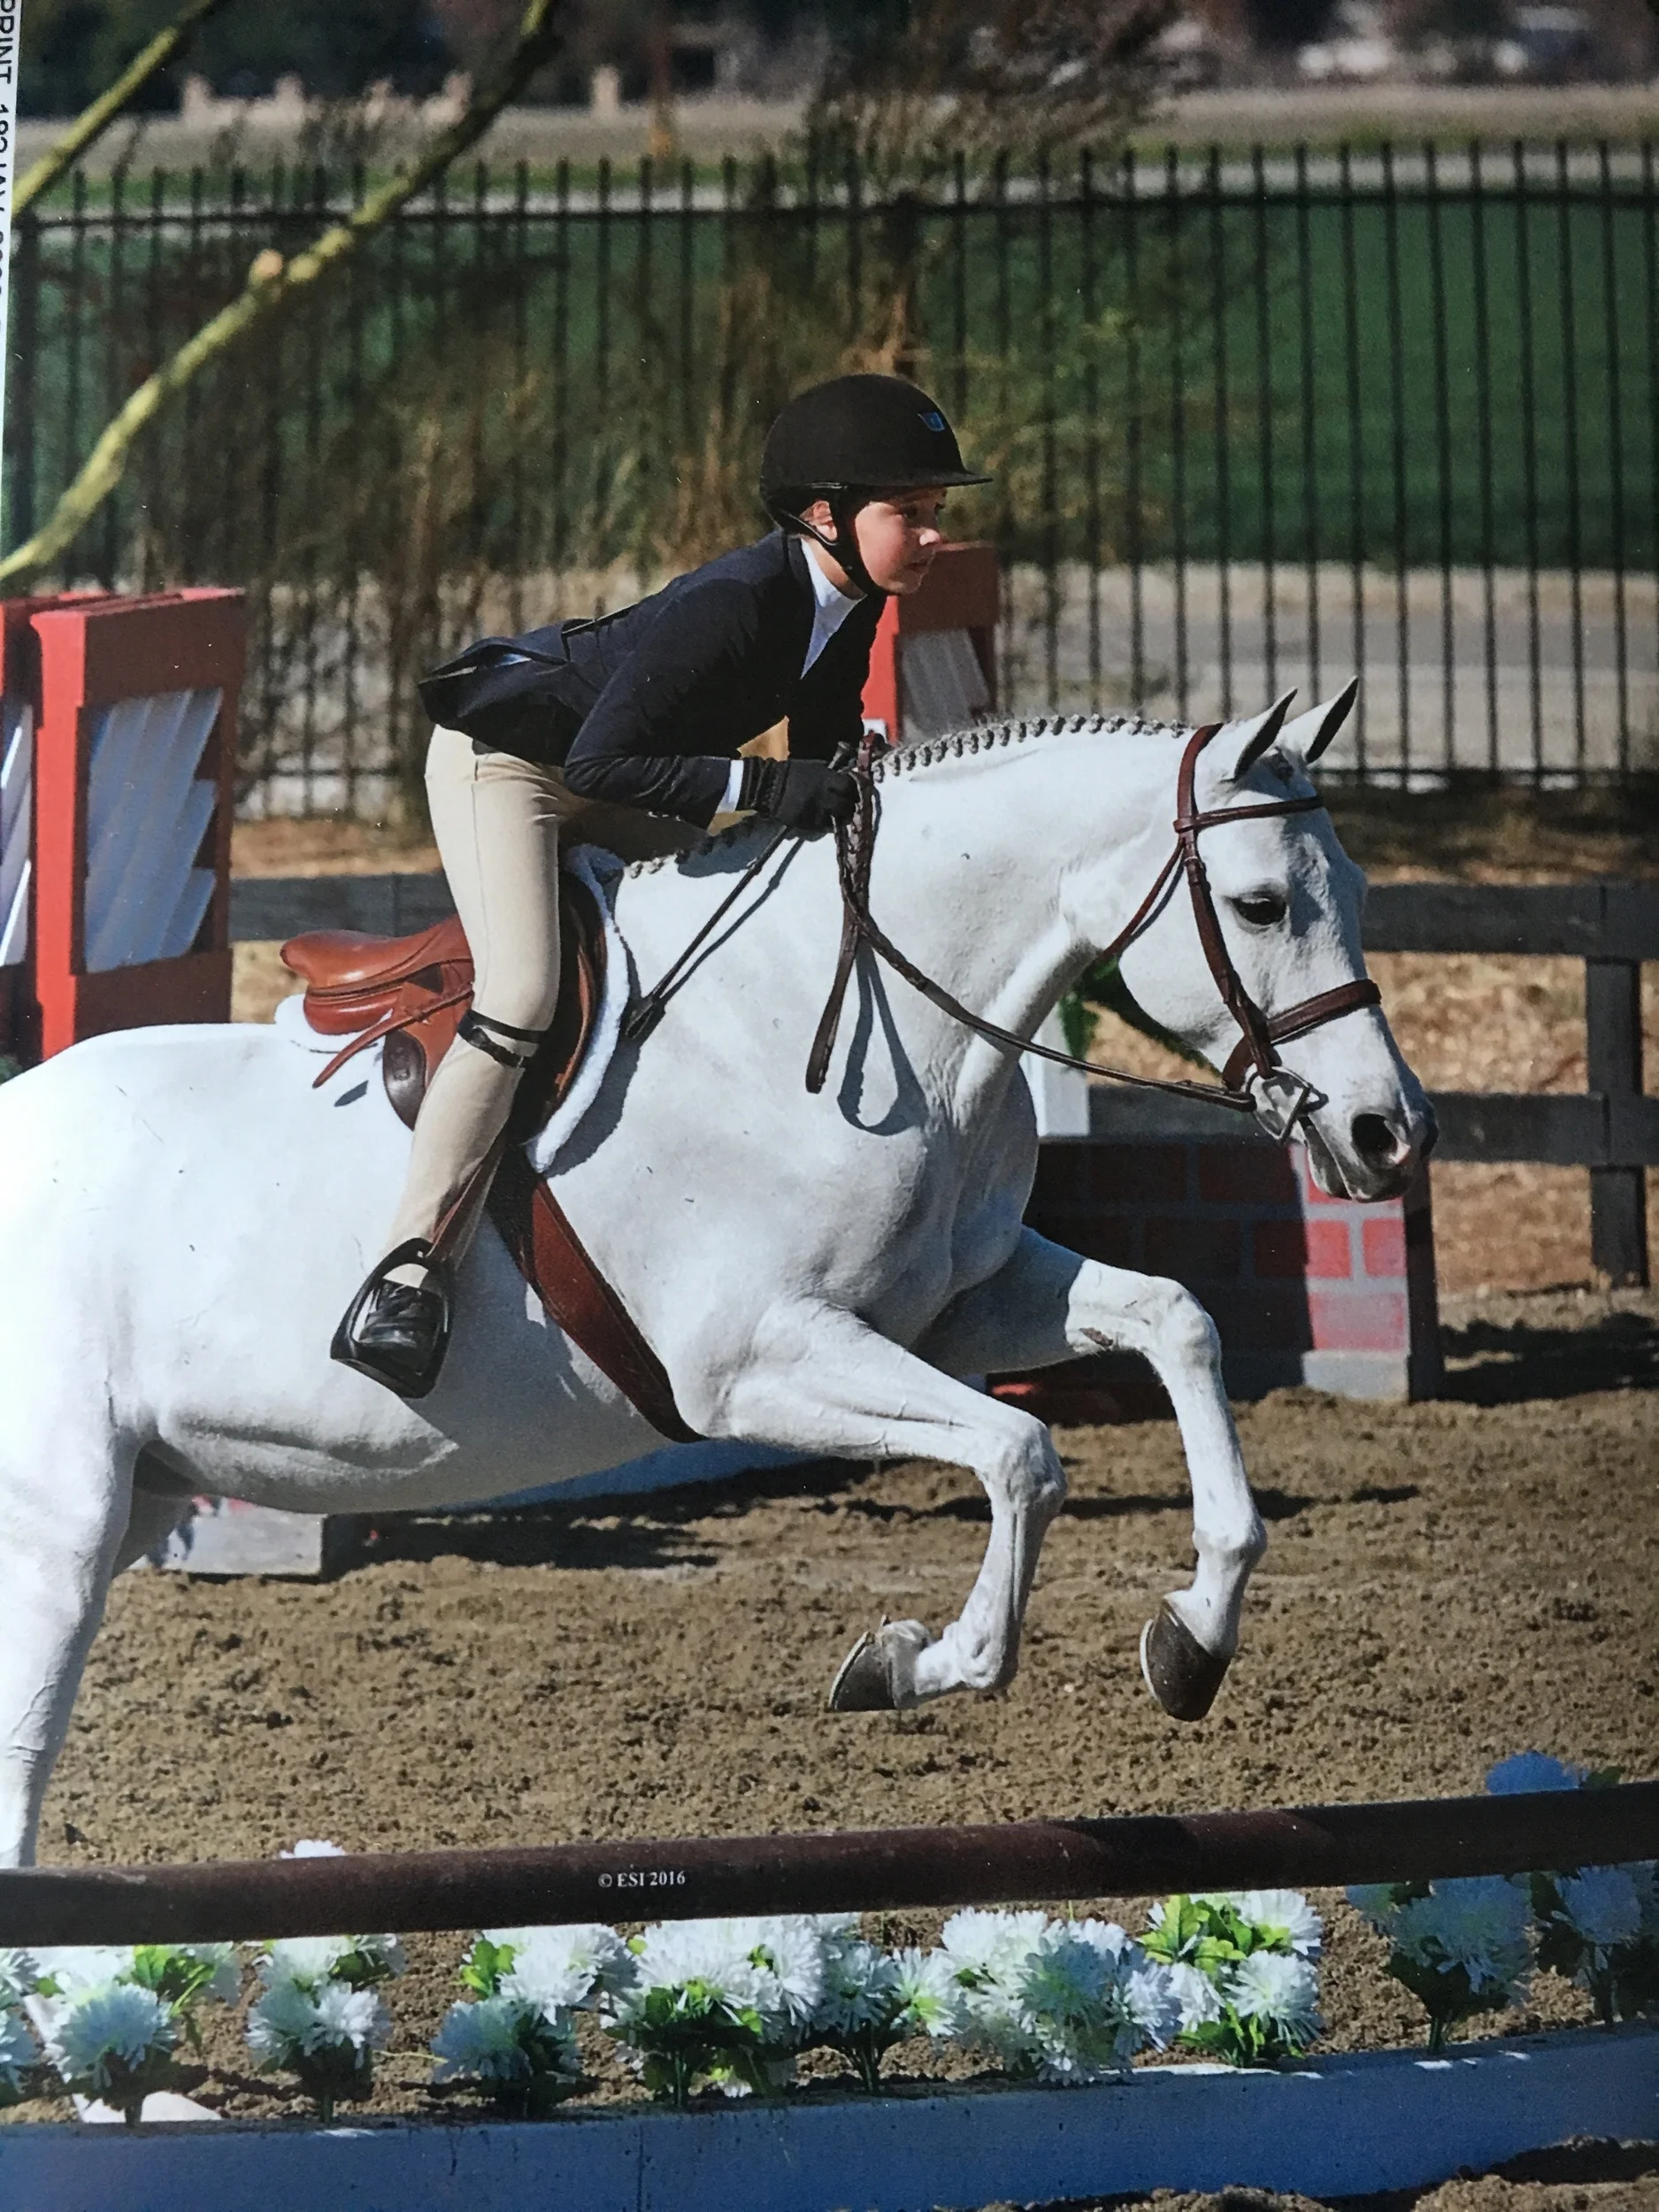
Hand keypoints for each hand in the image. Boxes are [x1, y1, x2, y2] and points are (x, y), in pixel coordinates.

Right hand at [741, 758, 857, 836]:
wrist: (769, 787)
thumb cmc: (791, 773)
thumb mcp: (814, 767)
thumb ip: (830, 775)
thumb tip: (846, 780)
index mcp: (825, 779)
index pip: (849, 786)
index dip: (854, 789)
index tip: (854, 791)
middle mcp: (824, 796)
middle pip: (846, 805)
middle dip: (850, 806)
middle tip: (850, 806)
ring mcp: (816, 811)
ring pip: (836, 818)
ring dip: (840, 817)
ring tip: (839, 815)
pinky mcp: (808, 823)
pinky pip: (823, 827)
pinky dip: (827, 824)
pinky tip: (826, 820)